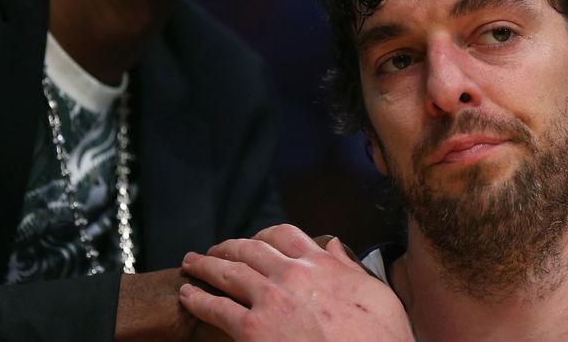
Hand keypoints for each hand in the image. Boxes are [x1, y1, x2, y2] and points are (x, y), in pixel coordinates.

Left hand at [178, 224, 412, 341]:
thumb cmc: (379, 338)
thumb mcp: (377, 294)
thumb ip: (350, 268)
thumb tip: (335, 247)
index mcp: (321, 264)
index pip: (285, 236)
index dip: (264, 235)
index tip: (255, 239)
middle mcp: (292, 274)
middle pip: (249, 248)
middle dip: (228, 246)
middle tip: (215, 249)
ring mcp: (270, 300)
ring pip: (228, 272)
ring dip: (206, 264)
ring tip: (192, 263)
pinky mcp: (252, 330)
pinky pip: (216, 308)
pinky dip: (197, 298)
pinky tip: (187, 295)